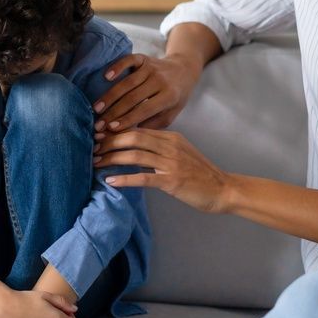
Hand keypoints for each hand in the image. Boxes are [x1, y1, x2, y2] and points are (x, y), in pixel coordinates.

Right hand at [93, 53, 201, 134]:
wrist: (184, 70)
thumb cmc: (175, 98)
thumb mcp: (169, 115)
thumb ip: (151, 124)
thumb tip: (126, 135)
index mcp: (169, 97)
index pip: (145, 110)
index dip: (127, 119)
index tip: (110, 129)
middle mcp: (160, 81)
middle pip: (133, 97)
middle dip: (113, 112)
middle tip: (98, 124)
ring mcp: (151, 68)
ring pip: (127, 83)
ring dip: (110, 96)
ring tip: (96, 108)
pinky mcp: (144, 58)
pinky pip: (129, 60)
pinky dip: (117, 67)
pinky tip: (106, 77)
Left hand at [94, 129, 231, 213]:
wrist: (223, 189)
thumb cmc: (200, 174)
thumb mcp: (181, 153)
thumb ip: (160, 148)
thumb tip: (135, 147)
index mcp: (171, 137)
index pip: (139, 128)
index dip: (116, 131)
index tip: (100, 135)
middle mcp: (170, 146)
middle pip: (133, 136)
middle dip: (110, 141)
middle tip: (94, 147)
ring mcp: (171, 163)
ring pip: (135, 154)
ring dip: (112, 158)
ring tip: (96, 163)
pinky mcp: (172, 181)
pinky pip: (143, 177)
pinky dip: (124, 178)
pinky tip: (110, 181)